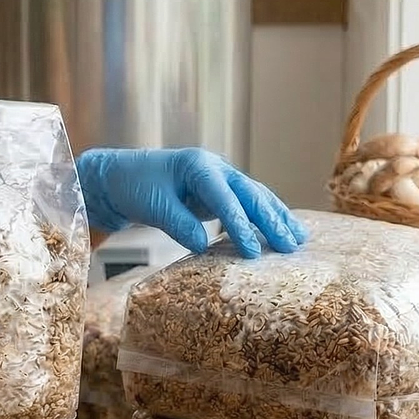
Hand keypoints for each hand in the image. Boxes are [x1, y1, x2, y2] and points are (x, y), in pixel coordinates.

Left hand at [75, 147, 305, 258]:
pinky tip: (281, 230)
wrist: (119, 177)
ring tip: (299, 239)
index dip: (241, 226)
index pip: (227, 198)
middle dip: (272, 221)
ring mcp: (220, 179)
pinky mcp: (218, 192)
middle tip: (291, 246)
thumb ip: (179, 224)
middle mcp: (216, 168)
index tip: (252, 252)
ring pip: (255, 197)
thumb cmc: (133, 186)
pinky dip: (264, 217)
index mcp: (199, 166)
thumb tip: (205, 246)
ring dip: (277, 218)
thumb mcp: (153, 205)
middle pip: (251, 194)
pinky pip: (246, 204)